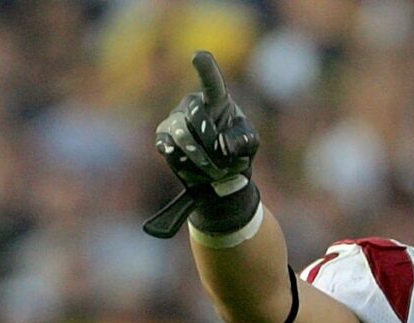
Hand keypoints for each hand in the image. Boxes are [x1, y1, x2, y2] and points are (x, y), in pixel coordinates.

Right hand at [146, 52, 262, 237]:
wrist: (220, 175)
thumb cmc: (237, 150)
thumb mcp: (249, 144)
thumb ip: (242, 140)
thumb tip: (221, 144)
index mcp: (216, 99)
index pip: (211, 81)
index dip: (205, 68)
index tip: (198, 56)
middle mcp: (192, 104)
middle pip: (196, 113)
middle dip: (211, 140)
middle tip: (224, 161)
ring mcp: (175, 119)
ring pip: (181, 133)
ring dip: (200, 157)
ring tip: (215, 171)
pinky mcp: (164, 137)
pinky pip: (166, 144)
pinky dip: (181, 160)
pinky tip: (188, 165)